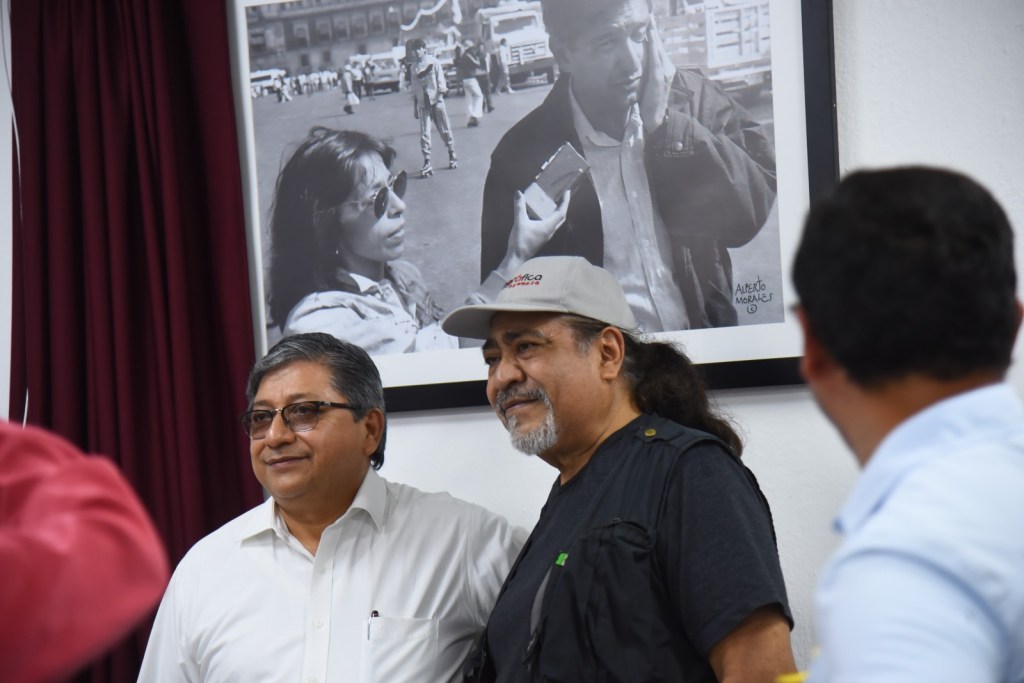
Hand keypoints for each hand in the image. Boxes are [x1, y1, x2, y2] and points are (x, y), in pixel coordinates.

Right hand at [497, 189, 570, 274]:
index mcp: (548, 227)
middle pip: (561, 217)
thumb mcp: (519, 222)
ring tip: (554, 202)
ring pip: (556, 222)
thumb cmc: (520, 241)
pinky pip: (550, 225)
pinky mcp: (541, 238)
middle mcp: (550, 231)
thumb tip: (518, 193)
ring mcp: (546, 235)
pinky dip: (550, 217)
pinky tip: (542, 214)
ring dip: (557, 212)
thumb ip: (519, 207)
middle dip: (563, 206)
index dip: (565, 202)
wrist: (517, 257)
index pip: (561, 213)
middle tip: (562, 196)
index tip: (567, 192)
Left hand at [638, 16, 673, 133]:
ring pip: (658, 49)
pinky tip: (650, 35)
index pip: (658, 48)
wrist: (654, 120)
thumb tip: (639, 61)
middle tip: (649, 14)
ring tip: (649, 20)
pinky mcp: (660, 78)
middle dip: (654, 29)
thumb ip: (647, 72)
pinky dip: (653, 46)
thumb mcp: (648, 84)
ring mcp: (666, 73)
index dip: (654, 34)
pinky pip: (655, 58)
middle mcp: (668, 68)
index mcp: (665, 69)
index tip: (649, 20)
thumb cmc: (648, 104)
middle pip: (659, 45)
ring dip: (654, 34)